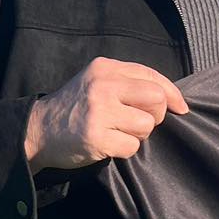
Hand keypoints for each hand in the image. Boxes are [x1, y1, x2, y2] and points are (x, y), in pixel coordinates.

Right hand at [24, 57, 188, 168]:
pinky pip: (132, 147)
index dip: (172, 94)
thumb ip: (130, 84)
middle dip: (155, 115)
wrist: (37, 129)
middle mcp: (103, 85)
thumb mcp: (97, 82)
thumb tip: (174, 101)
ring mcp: (99, 111)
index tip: (180, 108)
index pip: (152, 76)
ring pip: (146, 125)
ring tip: (116, 132)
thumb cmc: (75, 107)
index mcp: (105, 69)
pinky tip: (107, 144)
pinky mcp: (96, 137)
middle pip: (156, 99)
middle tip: (137, 122)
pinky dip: (124, 149)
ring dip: (137, 134)